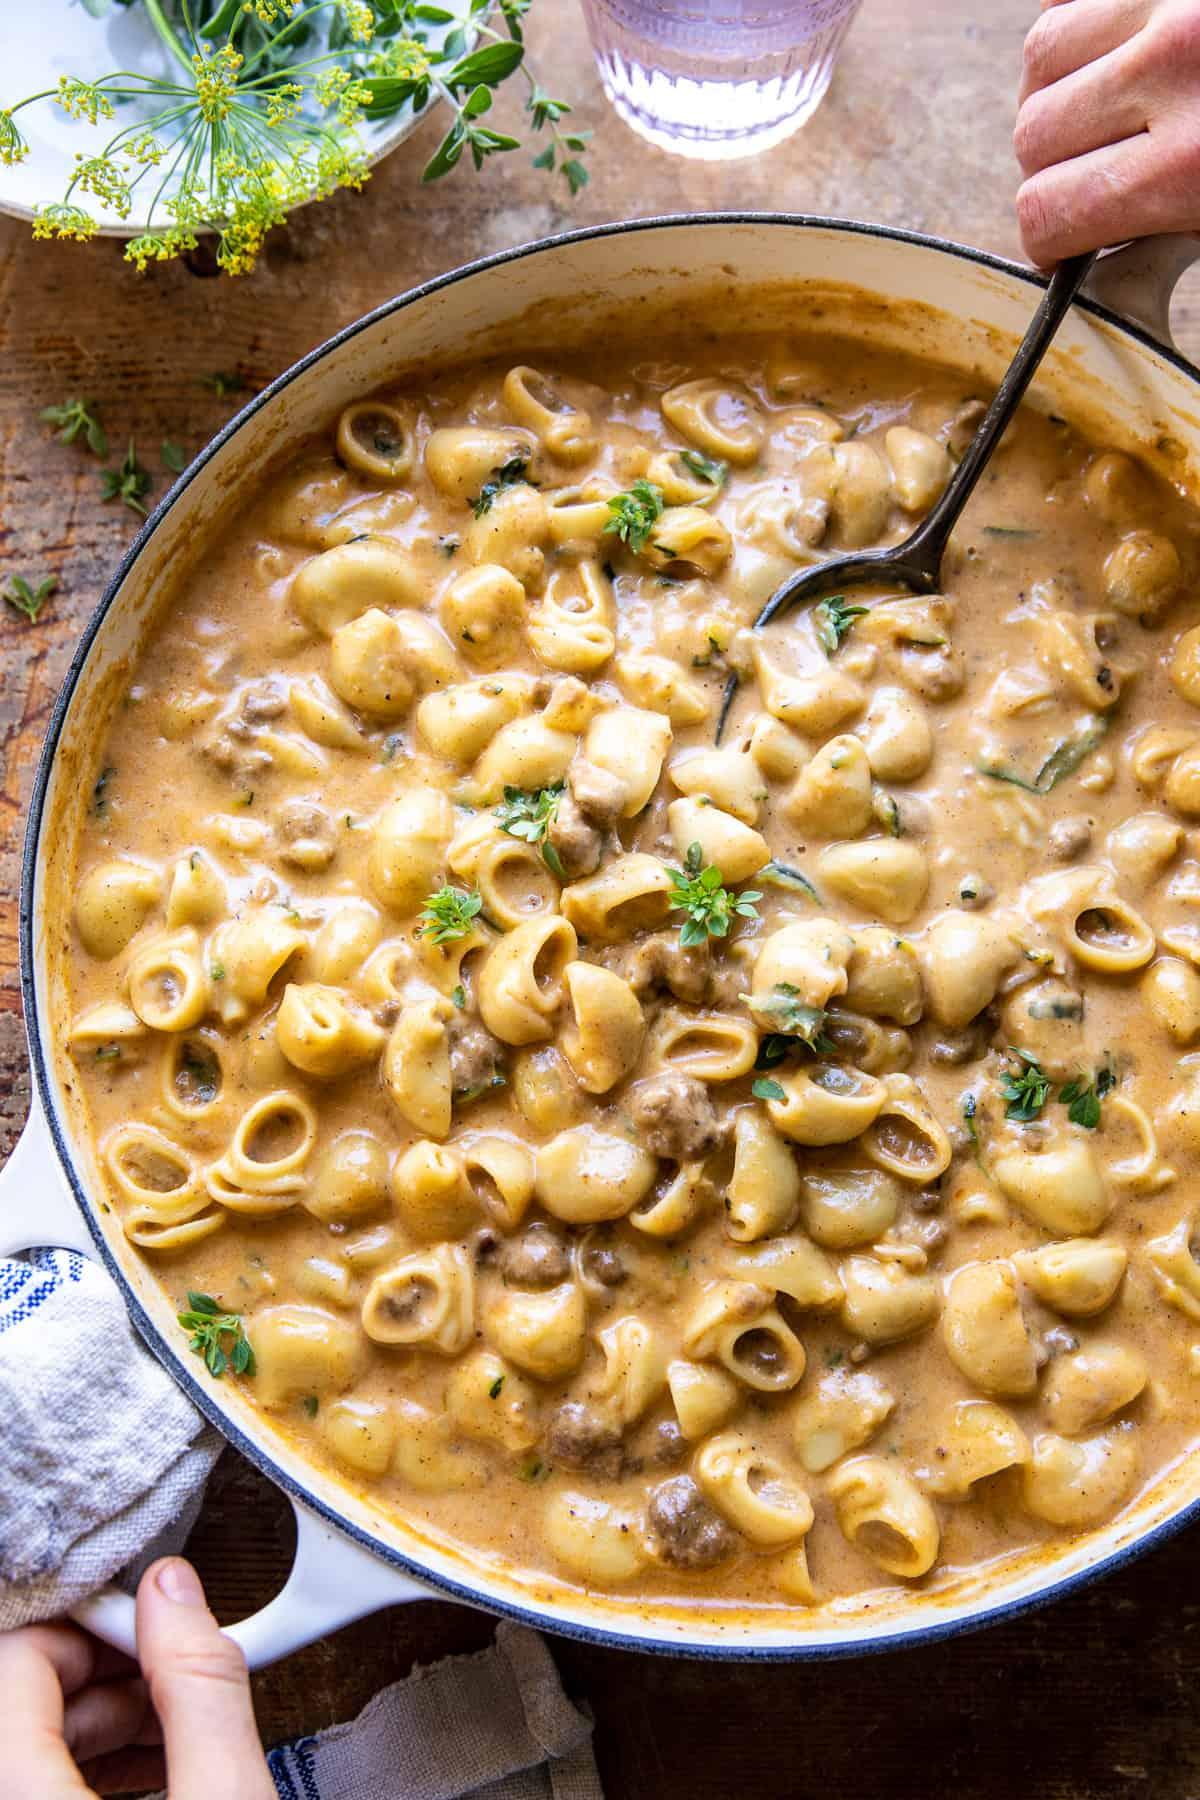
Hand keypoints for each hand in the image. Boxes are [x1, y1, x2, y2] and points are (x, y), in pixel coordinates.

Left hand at [0, 1557, 273, 1798]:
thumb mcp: (223, 1796)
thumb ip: (200, 1687)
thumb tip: (175, 1591)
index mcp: (15, 1792)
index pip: (19, 1656)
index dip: (101, 1625)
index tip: (160, 1620)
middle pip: (23, 1697)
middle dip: (113, 1672)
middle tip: (182, 1674)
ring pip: (32, 1743)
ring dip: (111, 1719)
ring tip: (182, 1726)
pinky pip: (41, 1784)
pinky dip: (96, 1766)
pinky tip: (158, 1770)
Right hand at [1014, 0, 1199, 263]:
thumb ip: (1163, 235)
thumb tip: (1087, 262)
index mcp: (1193, 161)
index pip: (1048, 210)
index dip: (1047, 237)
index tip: (1061, 241)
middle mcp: (1173, 65)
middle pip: (1033, 132)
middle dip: (1050, 165)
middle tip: (1091, 174)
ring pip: (1042, 51)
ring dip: (1055, 87)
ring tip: (1100, 106)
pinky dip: (1076, 21)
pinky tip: (1106, 54)